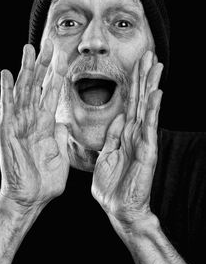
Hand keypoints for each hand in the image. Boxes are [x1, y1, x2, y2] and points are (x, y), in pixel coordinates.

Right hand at [0, 39, 69, 210]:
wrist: (31, 197)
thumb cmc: (45, 178)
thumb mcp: (59, 154)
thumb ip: (61, 136)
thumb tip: (64, 123)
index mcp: (45, 124)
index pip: (52, 93)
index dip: (58, 76)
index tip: (64, 58)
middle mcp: (31, 119)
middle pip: (38, 86)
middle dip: (43, 65)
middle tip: (49, 44)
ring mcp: (19, 124)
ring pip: (23, 91)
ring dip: (26, 70)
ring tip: (28, 50)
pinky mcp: (7, 132)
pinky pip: (7, 108)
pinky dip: (6, 91)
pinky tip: (6, 74)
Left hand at [91, 51, 162, 226]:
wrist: (118, 208)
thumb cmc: (112, 185)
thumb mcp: (106, 156)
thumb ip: (112, 136)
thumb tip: (118, 118)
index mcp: (124, 134)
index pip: (129, 103)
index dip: (132, 84)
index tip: (135, 65)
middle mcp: (135, 133)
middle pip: (140, 99)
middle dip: (143, 76)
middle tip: (149, 55)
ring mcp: (142, 140)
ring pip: (147, 107)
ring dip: (151, 85)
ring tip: (156, 65)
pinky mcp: (146, 150)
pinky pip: (149, 126)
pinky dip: (153, 109)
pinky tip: (156, 92)